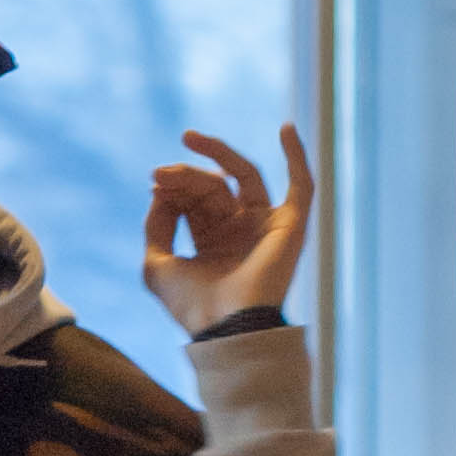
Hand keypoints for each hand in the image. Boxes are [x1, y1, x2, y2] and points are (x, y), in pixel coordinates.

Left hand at [143, 126, 313, 336]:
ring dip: (217, 153)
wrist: (226, 327)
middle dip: (186, 176)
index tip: (154, 181)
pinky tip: (286, 129)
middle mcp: (240, 230)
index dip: (173, 186)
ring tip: (188, 138)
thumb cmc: (191, 305)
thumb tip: (160, 189)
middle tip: (160, 171)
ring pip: (244, 175)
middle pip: (214, 185)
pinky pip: (301, 185)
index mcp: (212, 241)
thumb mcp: (156, 264)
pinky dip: (297, 156)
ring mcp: (266, 225)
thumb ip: (155, 225)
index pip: (193, 199)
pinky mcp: (290, 226)